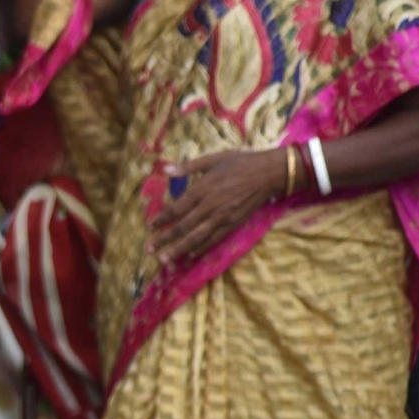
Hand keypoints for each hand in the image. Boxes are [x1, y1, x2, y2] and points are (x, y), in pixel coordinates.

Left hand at [148, 149, 281, 264]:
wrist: (269, 173)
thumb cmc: (240, 163)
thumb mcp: (212, 159)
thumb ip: (187, 166)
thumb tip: (164, 169)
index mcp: (202, 189)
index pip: (176, 209)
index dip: (162, 219)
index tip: (149, 227)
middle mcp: (210, 206)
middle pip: (183, 227)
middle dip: (165, 239)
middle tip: (149, 249)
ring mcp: (222, 217)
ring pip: (197, 237)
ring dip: (179, 249)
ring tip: (164, 260)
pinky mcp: (233, 224)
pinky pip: (214, 240)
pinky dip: (201, 249)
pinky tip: (190, 256)